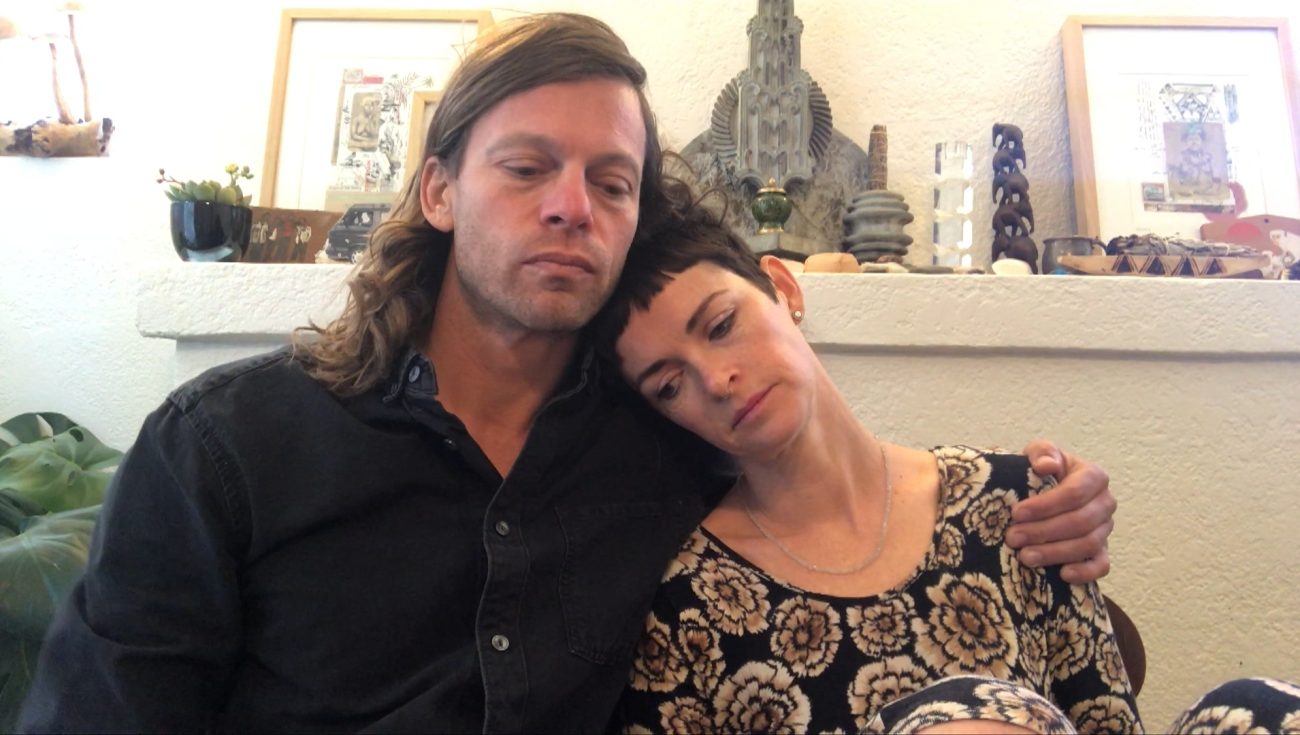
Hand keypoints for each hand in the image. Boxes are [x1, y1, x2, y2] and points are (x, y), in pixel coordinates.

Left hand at [1007, 440, 1115, 583]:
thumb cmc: (1042, 471)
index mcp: (1094, 476)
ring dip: (1055, 552)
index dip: (1045, 505)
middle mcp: (1105, 503)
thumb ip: (1042, 453)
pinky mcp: (1102, 551)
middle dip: (1044, 531)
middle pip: (1080, 522)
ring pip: (1088, 544)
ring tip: (1025, 556)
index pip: (1075, 493)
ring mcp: (1106, 528)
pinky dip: (1085, 572)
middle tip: (1013, 538)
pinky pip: (1102, 565)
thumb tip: (1047, 466)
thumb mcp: (1039, 454)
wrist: (1046, 490)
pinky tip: (1063, 574)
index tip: (1016, 513)